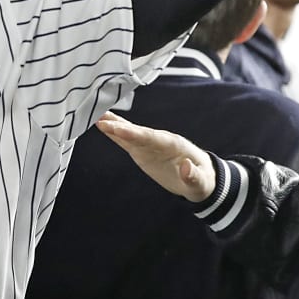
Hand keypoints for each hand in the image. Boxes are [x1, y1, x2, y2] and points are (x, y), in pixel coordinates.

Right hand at [96, 111, 215, 202]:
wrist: (200, 178)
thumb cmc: (203, 180)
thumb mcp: (201, 183)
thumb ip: (193, 176)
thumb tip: (185, 167)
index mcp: (173, 144)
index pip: (151, 137)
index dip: (134, 132)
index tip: (118, 128)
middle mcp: (159, 140)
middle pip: (137, 131)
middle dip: (119, 126)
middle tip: (100, 119)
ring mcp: (149, 145)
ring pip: (129, 133)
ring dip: (113, 125)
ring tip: (95, 115)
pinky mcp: (142, 151)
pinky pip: (126, 141)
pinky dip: (114, 133)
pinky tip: (102, 125)